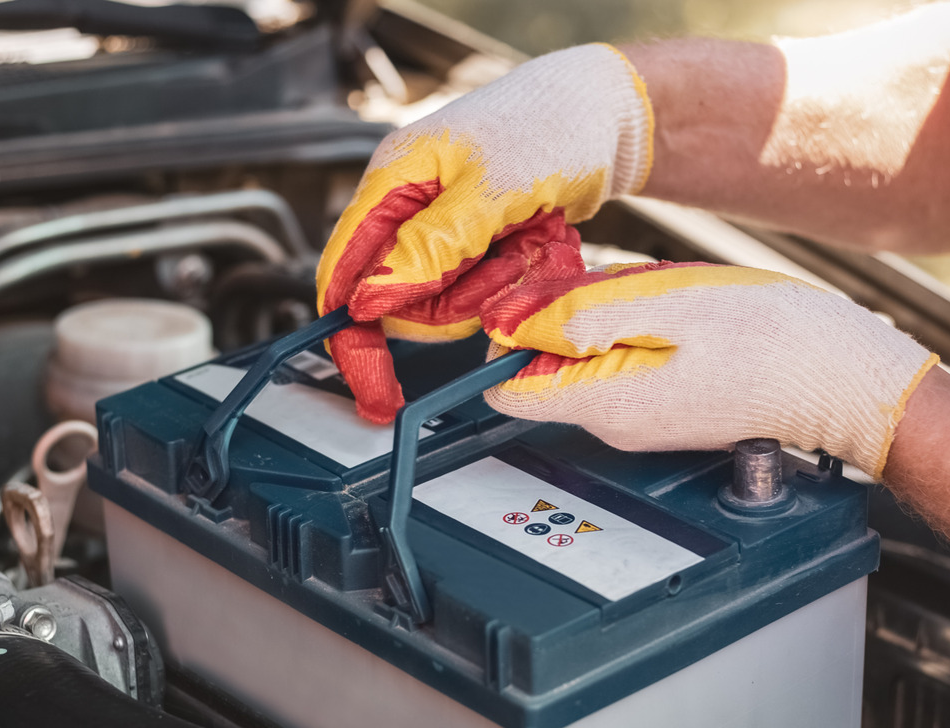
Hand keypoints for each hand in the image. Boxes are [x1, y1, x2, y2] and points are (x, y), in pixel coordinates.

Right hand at [316, 43, 653, 422]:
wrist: (605, 114)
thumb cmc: (549, 125)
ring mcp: (442, 230)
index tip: (377, 391)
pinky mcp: (475, 245)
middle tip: (506, 261)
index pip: (344, 274)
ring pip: (447, 304)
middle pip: (402, 302)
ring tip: (530, 240)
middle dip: (458, 301)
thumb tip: (371, 298)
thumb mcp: (490, 188)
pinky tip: (538, 241)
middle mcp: (408, 209)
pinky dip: (516, 278)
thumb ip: (429, 245)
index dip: (354, 339)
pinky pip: (482, 293)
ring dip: (496, 286)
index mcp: (391, 182)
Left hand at [479, 245, 937, 477]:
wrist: (846, 379)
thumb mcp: (668, 305)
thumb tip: (513, 324)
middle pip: (547, 364)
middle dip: (567, 313)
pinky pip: (627, 359)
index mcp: (605, 403)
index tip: (537, 294)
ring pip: (589, 355)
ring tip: (666, 297)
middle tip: (623, 283)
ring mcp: (641, 420)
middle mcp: (614, 423)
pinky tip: (683, 312)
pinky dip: (640, 326)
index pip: (506, 387)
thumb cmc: (774, 339)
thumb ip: (583, 316)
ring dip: (610, 315)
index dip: (508, 335)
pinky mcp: (667, 406)